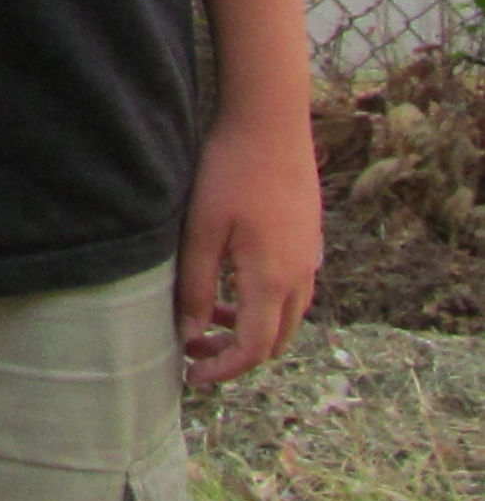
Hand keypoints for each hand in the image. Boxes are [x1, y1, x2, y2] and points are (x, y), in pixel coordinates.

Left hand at [175, 105, 320, 383]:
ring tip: (208, 316)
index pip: (255, 348)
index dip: (224, 369)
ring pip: (286, 315)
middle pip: (276, 339)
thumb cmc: (229, 172)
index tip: (192, 377)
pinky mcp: (307, 240)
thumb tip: (192, 334)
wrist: (271, 123)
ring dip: (251, 327)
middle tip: (194, 348)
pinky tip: (232, 282)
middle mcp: (300, 277)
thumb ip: (198, 285)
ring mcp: (309, 258)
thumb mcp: (202, 230)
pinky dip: (263, 302)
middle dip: (236, 353)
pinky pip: (291, 290)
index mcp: (274, 280)